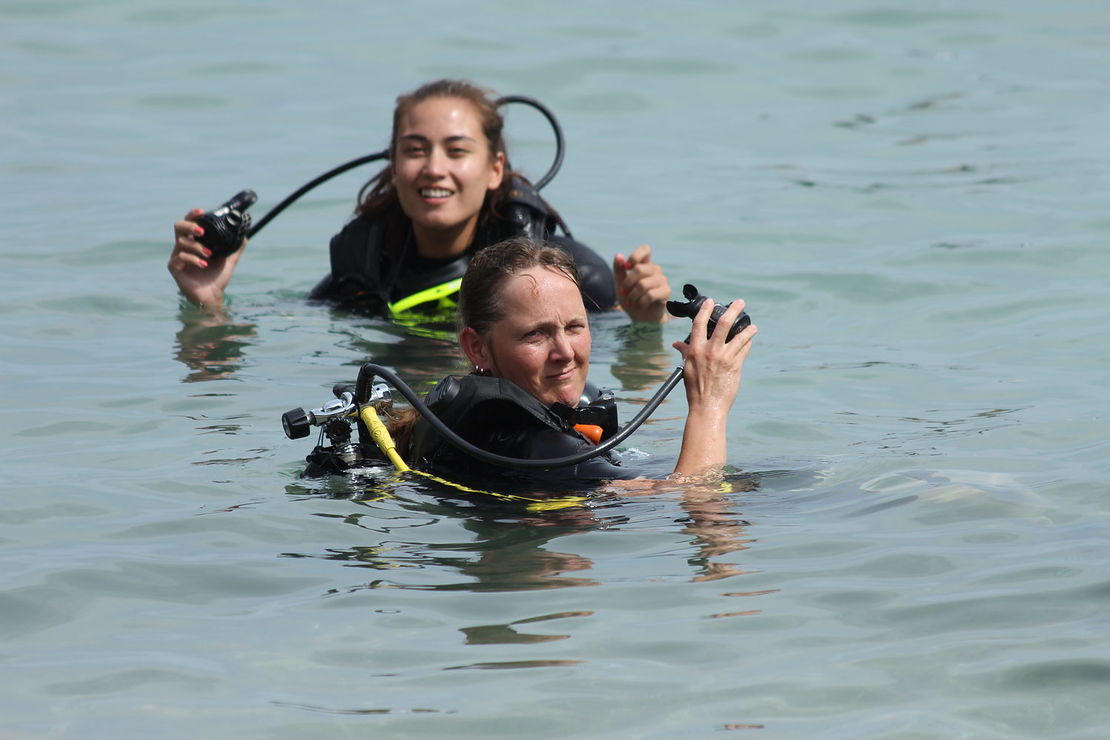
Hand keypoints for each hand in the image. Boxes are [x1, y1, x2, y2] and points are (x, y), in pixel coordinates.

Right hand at [168, 208, 245, 309]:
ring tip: (209, 254)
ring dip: (197, 246)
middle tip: (203, 232)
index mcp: (194, 241)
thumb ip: (236, 247)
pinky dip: (193, 259)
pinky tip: (204, 264)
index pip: (189, 223)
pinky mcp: (174, 268)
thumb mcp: (229, 259)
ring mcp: (177, 256)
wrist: (213, 295)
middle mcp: (183, 246)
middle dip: (190, 226)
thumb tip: (245, 234)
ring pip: (181, 242)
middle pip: (178, 227)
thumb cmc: (217, 277)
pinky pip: (180, 257)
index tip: (202, 211)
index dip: (193, 215)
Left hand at [613, 244, 669, 322]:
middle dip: (627, 283)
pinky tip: (640, 305)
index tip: (626, 268)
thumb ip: (618, 269)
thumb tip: (618, 255)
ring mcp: (662, 280)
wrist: (640, 318)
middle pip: (639, 269)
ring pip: (643, 284)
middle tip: (623, 293)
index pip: (645, 249)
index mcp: (644, 265)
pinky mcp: (666, 291)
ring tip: (631, 302)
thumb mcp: (620, 284)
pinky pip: (650, 295)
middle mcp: (655, 270)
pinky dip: (641, 302)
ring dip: (633, 296)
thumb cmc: (631, 299)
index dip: (635, 256)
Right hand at [674, 298, 756, 418]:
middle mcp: (710, 351)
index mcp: (695, 350)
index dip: (706, 310)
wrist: (707, 406)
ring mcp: (725, 358)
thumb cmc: (695, 389)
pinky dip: (747, 343)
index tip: (711, 302)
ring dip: (748, 329)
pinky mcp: (736, 366)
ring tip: (752, 326)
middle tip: (740, 303)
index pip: (699, 323)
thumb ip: (685, 353)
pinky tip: (750, 340)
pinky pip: (744, 349)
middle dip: (734, 310)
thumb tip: (677, 344)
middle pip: (724, 323)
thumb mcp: (687, 368)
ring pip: (740, 336)